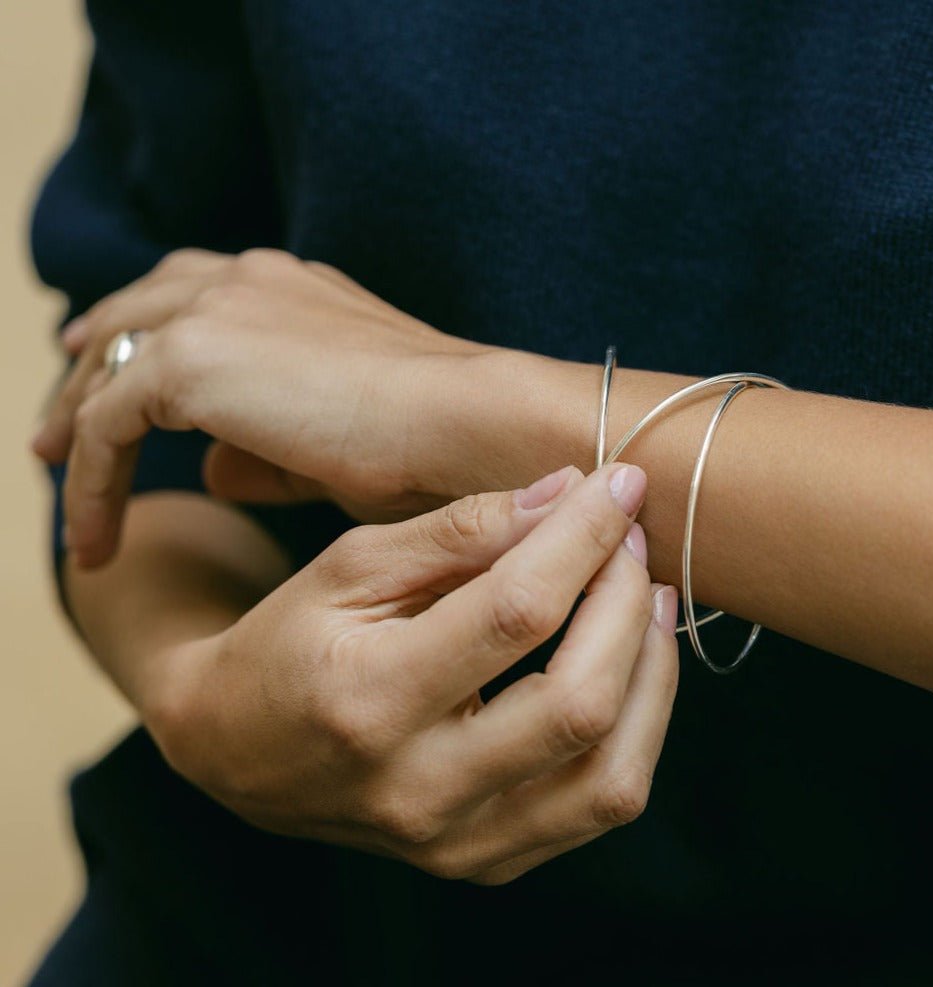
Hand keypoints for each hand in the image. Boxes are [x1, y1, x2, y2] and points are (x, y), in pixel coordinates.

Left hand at [32, 247, 486, 565]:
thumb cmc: (431, 443)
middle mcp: (245, 281)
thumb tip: (211, 469)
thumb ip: (266, 449)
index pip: (192, 298)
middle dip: (92, 365)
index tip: (118, 389)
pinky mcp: (189, 362)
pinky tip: (96, 539)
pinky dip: (90, 483)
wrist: (469, 423)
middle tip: (56, 424)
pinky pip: (104, 426)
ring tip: (53, 474)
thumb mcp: (337, 445)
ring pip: (108, 363)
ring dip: (74, 421)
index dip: (146, 340)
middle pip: (136, 313)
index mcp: (289, 286)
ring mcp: (215, 313)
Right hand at [150, 465, 678, 883]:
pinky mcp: (484, 862)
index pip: (516, 613)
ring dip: (652, 673)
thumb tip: (563, 494)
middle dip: (626, 601)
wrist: (236, 749)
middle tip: (632, 540)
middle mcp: (416, 789)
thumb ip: (458, 530)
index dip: (583, 538)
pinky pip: (597, 806)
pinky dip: (636, 728)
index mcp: (367, 699)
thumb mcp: (351, 565)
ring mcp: (455, 842)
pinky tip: (629, 666)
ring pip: (611, 776)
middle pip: (578, 700)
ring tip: (650, 600)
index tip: (618, 485)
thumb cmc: (288, 640)